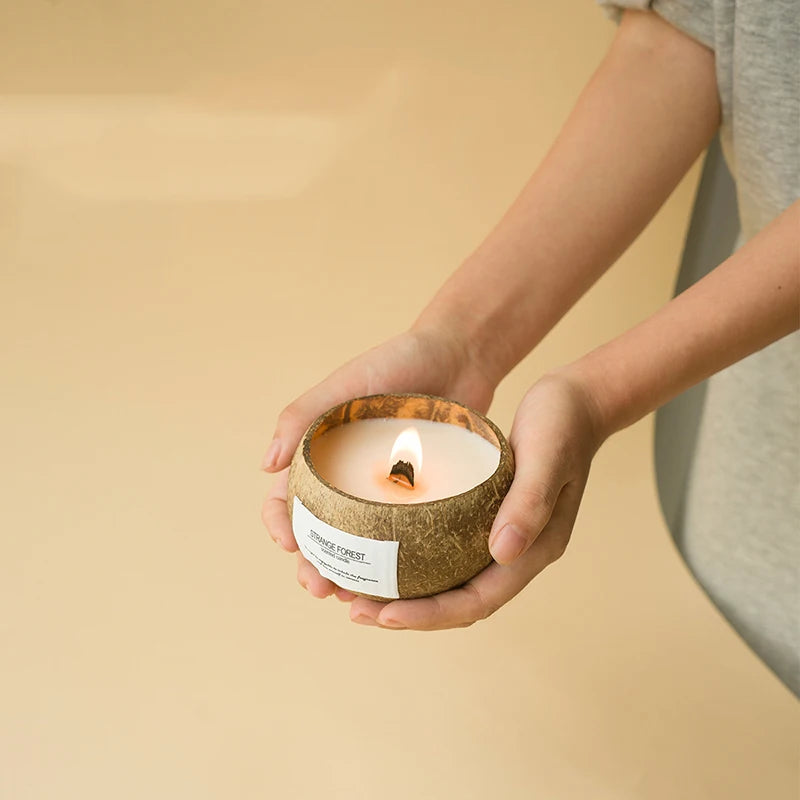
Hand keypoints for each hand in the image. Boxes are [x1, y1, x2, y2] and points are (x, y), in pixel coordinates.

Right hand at [261, 325, 495, 597]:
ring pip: (360, 546)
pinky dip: (393, 564)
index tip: (290, 545)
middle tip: (321, 588)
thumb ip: (303, 415)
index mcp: (321, 455)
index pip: (287, 499)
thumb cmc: (399, 361)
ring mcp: (384, 492)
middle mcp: (348, 478)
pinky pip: (403, 537)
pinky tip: (397, 586)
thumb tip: (264, 466)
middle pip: (321, 533)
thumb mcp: (347, 382)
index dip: (280, 526)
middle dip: (313, 565)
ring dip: (350, 575)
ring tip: (353, 598)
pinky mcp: (420, 498)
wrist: (460, 355)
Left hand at [348, 371, 604, 628]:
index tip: (384, 614)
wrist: (578, 402)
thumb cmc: (563, 425)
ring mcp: (503, 537)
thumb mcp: (547, 457)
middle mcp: (517, 553)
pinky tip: (385, 550)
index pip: (478, 601)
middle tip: (355, 609)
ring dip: (407, 594)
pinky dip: (416, 561)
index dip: (430, 615)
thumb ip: (530, 504)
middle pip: (458, 603)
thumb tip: (500, 554)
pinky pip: (447, 552)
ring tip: (359, 591)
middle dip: (408, 614)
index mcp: (535, 549)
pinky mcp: (488, 518)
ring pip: (451, 582)